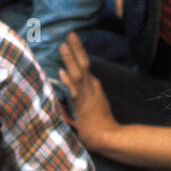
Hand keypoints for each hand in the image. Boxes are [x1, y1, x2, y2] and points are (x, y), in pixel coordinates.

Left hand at [58, 31, 117, 151]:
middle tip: (70, 34)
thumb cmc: (100, 126)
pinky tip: (61, 71)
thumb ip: (83, 99)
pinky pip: (74, 91)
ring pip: (78, 73)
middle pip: (83, 64)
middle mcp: (91, 88)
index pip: (84, 67)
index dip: (77, 54)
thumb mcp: (91, 108)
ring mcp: (87, 95)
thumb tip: (71, 93)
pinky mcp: (83, 105)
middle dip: (76, 48)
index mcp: (93, 87)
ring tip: (62, 45)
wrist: (109, 137)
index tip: (70, 41)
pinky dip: (68, 81)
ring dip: (70, 59)